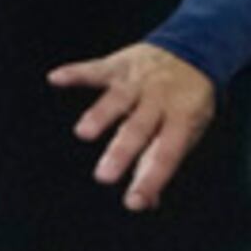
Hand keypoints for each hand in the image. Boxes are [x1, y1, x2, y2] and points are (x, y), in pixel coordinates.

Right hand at [47, 43, 216, 212]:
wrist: (194, 49)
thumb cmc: (185, 103)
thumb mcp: (187, 132)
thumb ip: (159, 163)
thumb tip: (145, 202)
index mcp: (182, 120)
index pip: (166, 154)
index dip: (151, 179)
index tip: (134, 202)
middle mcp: (160, 99)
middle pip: (138, 128)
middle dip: (121, 152)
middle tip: (104, 177)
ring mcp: (138, 81)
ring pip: (117, 99)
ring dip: (100, 114)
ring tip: (84, 133)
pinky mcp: (119, 65)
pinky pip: (96, 69)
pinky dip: (76, 73)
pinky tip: (56, 78)